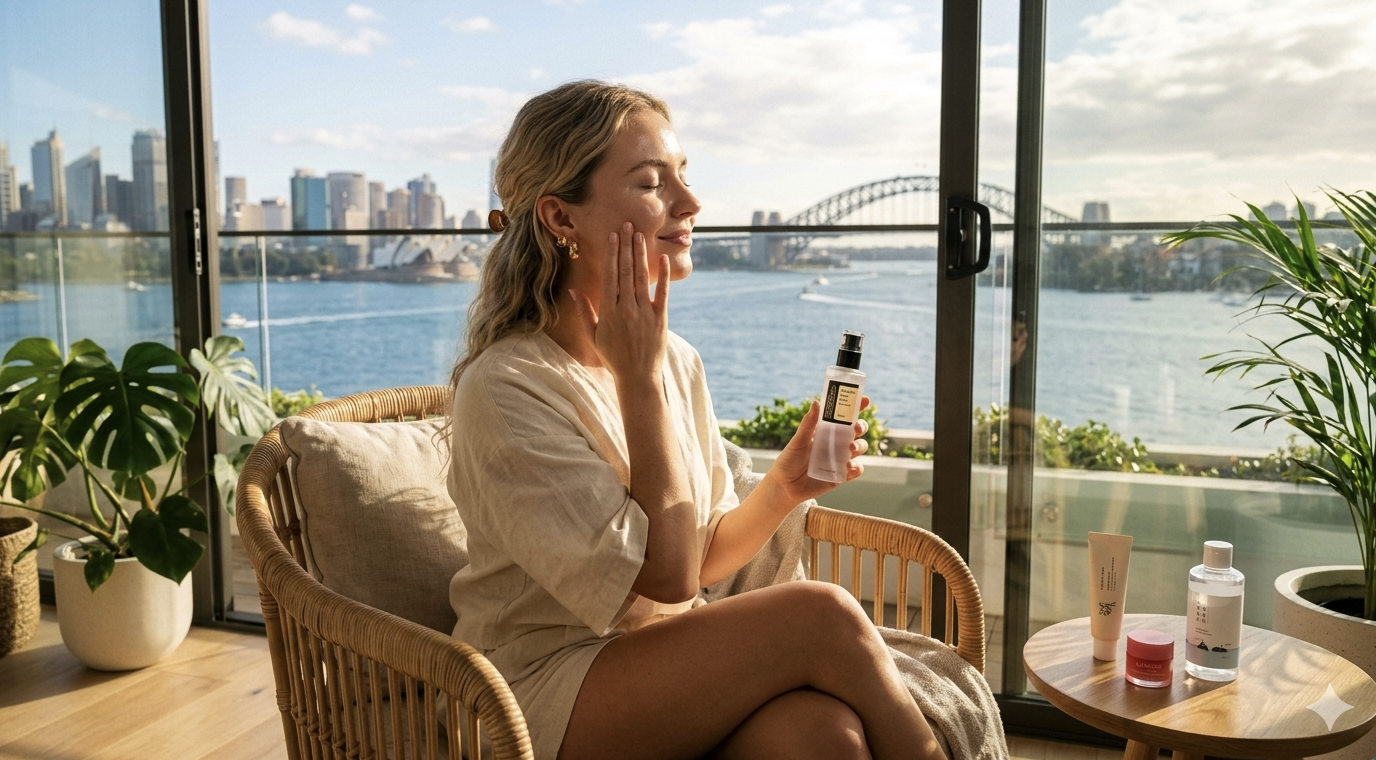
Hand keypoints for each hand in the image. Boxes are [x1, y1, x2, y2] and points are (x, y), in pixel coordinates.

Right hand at [569, 222, 670, 385]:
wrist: (638, 378)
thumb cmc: (613, 358)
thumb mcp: (593, 337)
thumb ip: (585, 312)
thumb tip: (573, 291)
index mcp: (609, 312)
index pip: (610, 276)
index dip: (612, 254)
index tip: (612, 236)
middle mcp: (627, 309)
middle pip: (626, 272)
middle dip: (626, 247)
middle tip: (627, 225)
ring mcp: (645, 313)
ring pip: (642, 278)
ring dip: (641, 255)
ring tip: (640, 235)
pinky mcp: (661, 319)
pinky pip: (663, 293)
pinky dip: (664, 276)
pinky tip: (663, 258)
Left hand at [766, 396, 870, 506]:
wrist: (784, 486)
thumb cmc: (789, 460)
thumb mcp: (797, 441)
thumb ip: (808, 424)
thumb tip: (816, 402)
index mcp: (826, 430)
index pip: (844, 416)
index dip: (856, 406)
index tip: (864, 399)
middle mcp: (836, 442)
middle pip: (856, 430)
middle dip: (861, 426)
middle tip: (856, 427)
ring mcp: (840, 458)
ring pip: (860, 448)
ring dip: (860, 445)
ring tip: (851, 448)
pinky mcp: (841, 475)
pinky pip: (856, 470)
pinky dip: (856, 467)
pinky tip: (849, 466)